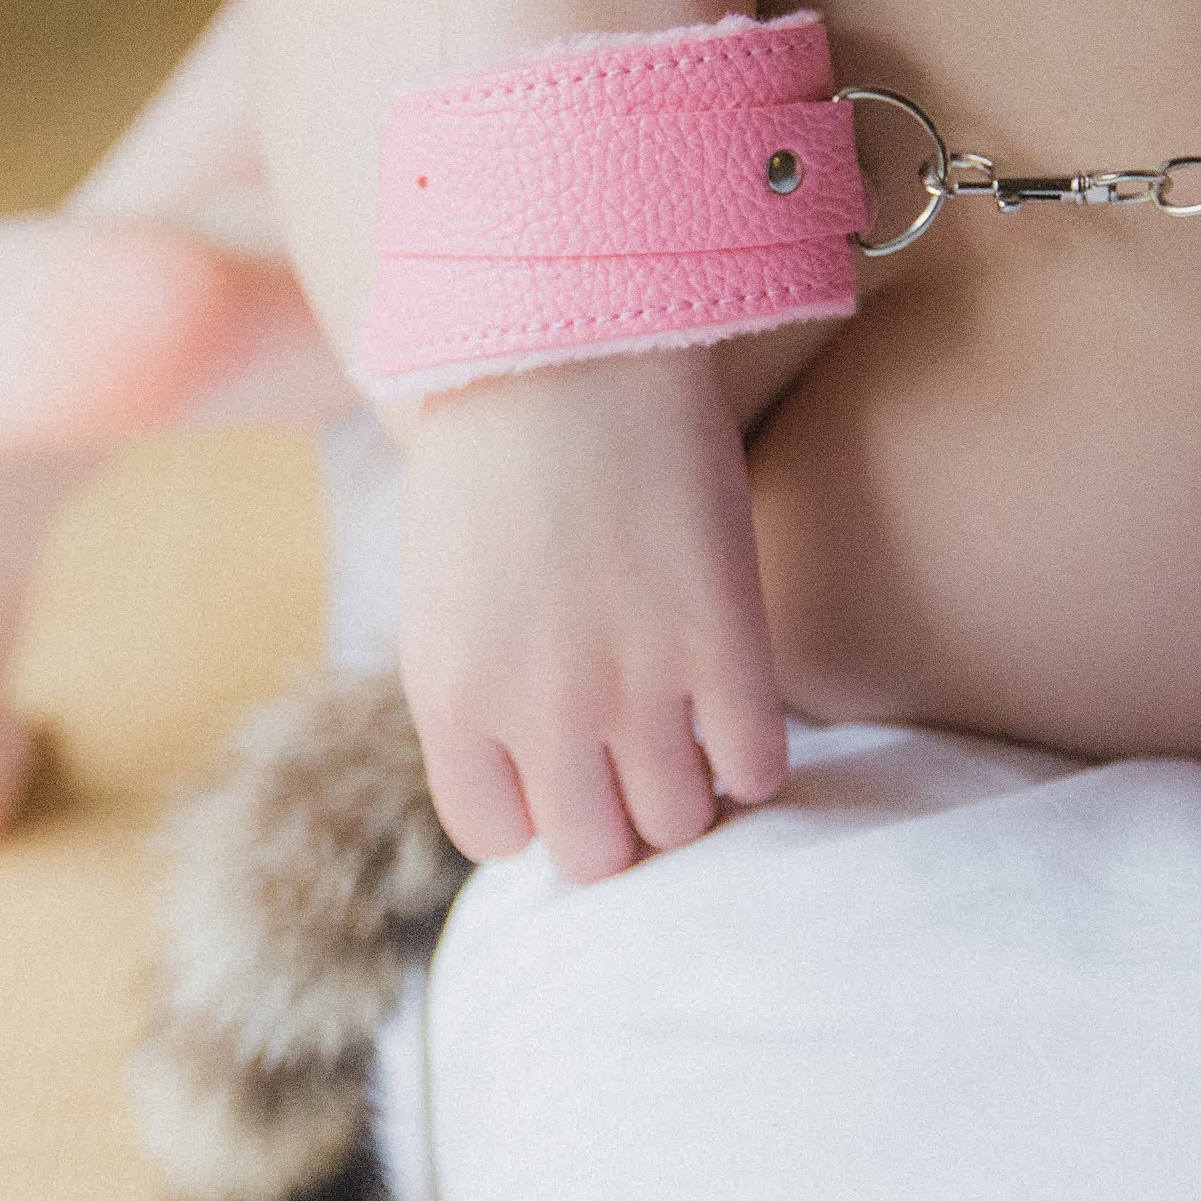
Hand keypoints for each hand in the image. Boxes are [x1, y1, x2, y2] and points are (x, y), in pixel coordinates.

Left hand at [397, 352, 790, 881]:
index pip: (496, 836)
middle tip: (630, 758)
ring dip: (688, 790)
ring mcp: (635, 686)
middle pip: (595, 854)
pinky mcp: (723, 647)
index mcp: (451, 695)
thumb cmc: (495, 454)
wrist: (571, 346)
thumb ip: (476, 688)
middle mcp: (537, 711)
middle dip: (614, 816)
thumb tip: (529, 766)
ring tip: (685, 730)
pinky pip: (755, 768)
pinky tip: (735, 706)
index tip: (553, 759)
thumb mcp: (445, 589)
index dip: (532, 805)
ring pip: (680, 824)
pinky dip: (751, 757)